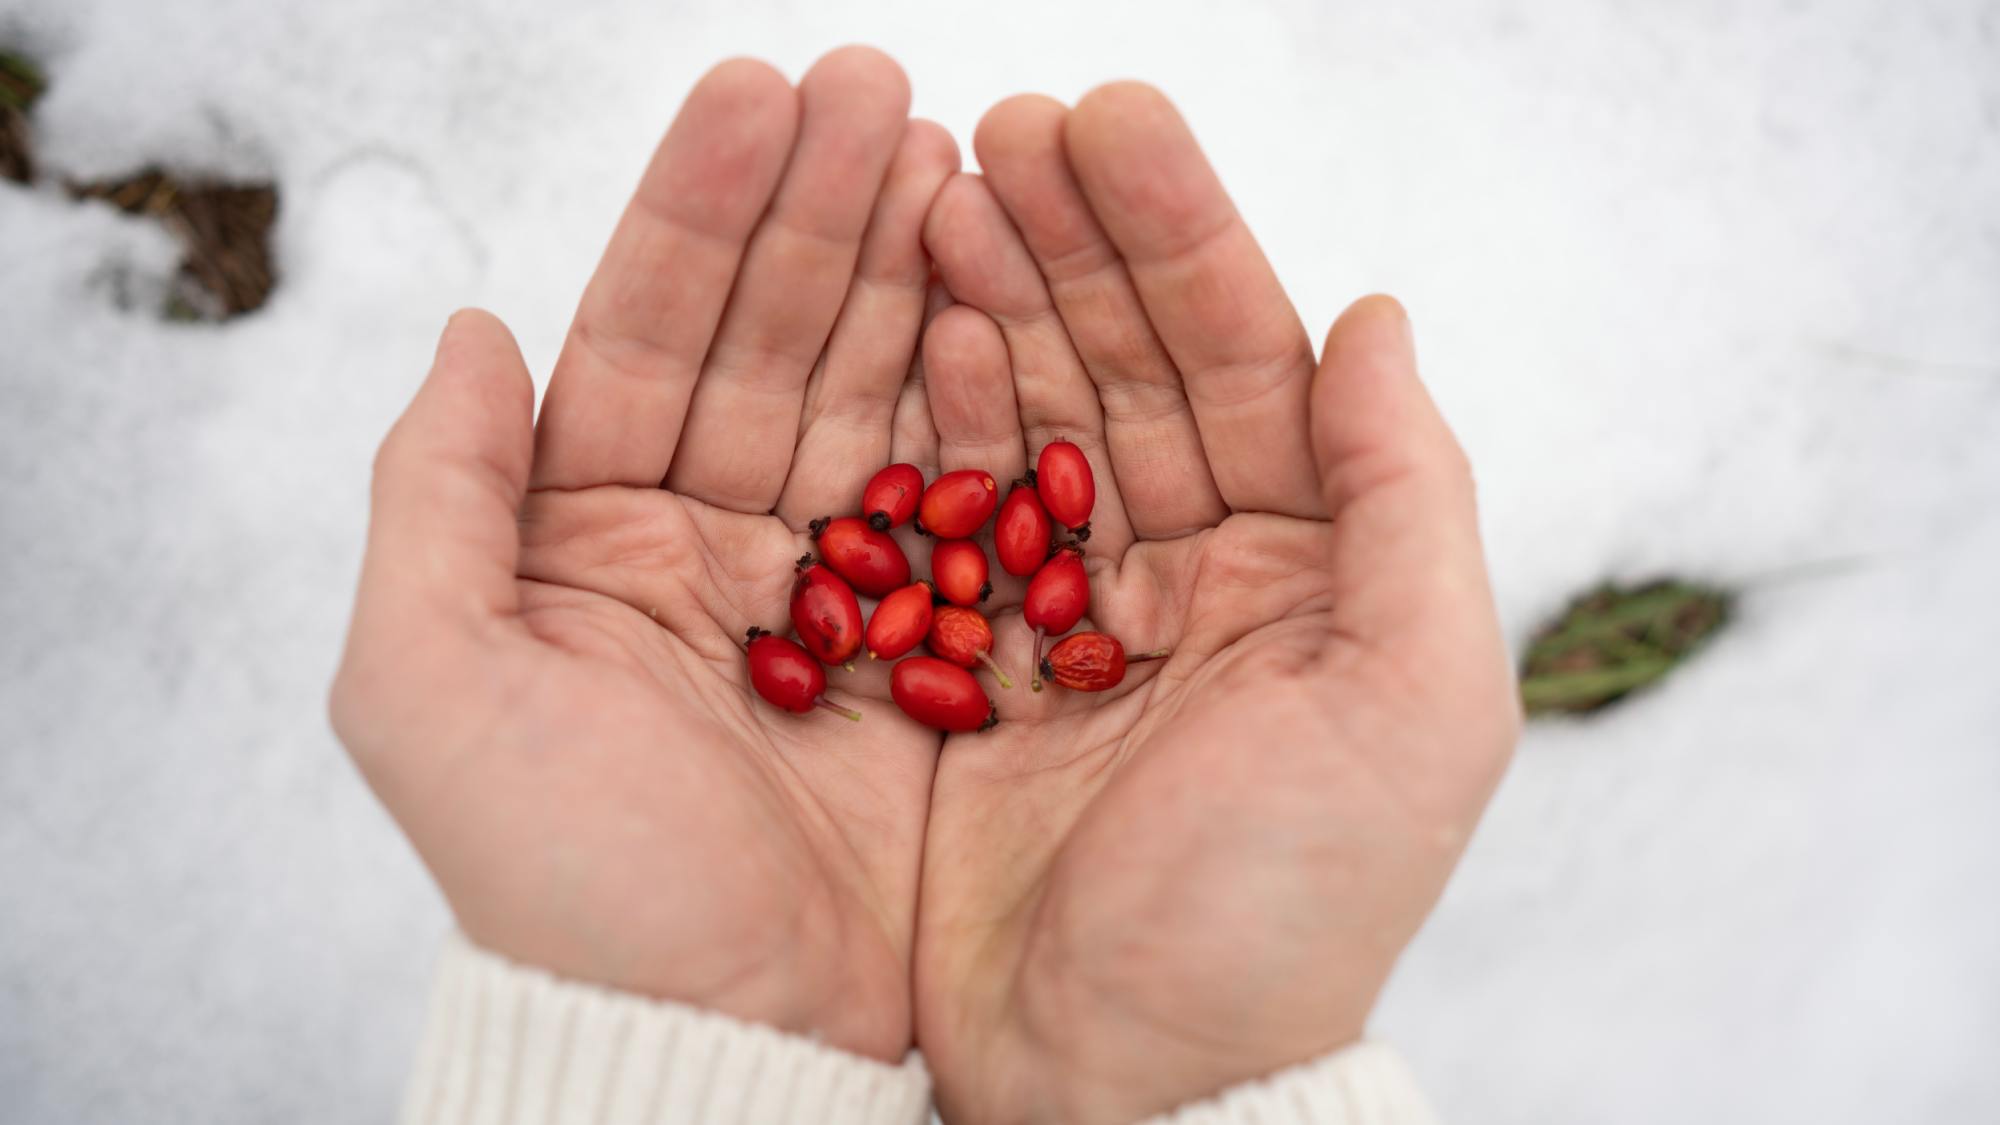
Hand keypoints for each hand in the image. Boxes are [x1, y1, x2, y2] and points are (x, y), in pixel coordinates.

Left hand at [329, 48, 958, 1060]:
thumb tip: (472, 330)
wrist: (729, 1042)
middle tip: (882, 88)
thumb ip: (433, 500)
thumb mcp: (435, 692)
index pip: (651, 337)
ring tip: (951, 155)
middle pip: (770, 341)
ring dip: (904, 272)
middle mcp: (710, 549)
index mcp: (589, 541)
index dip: (703, 215)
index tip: (762, 97)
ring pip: (868, 394)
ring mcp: (832, 592)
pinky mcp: (931, 648)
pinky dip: (976, 397)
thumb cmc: (571, 887)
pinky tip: (997, 298)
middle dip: (821, 211)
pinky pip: (953, 496)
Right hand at [910, 87, 1519, 1120]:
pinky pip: (947, 509)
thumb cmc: (1283, 916)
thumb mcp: (1412, 709)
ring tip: (939, 185)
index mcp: (1311, 570)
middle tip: (1002, 124)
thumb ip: (1414, 502)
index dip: (1180, 236)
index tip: (1107, 124)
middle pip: (1128, 364)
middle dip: (1071, 239)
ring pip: (1031, 414)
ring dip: (990, 296)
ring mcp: (1073, 612)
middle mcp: (1196, 574)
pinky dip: (923, 412)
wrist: (1121, 1083)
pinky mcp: (970, 665)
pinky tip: (898, 323)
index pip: (1244, 361)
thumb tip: (1376, 318)